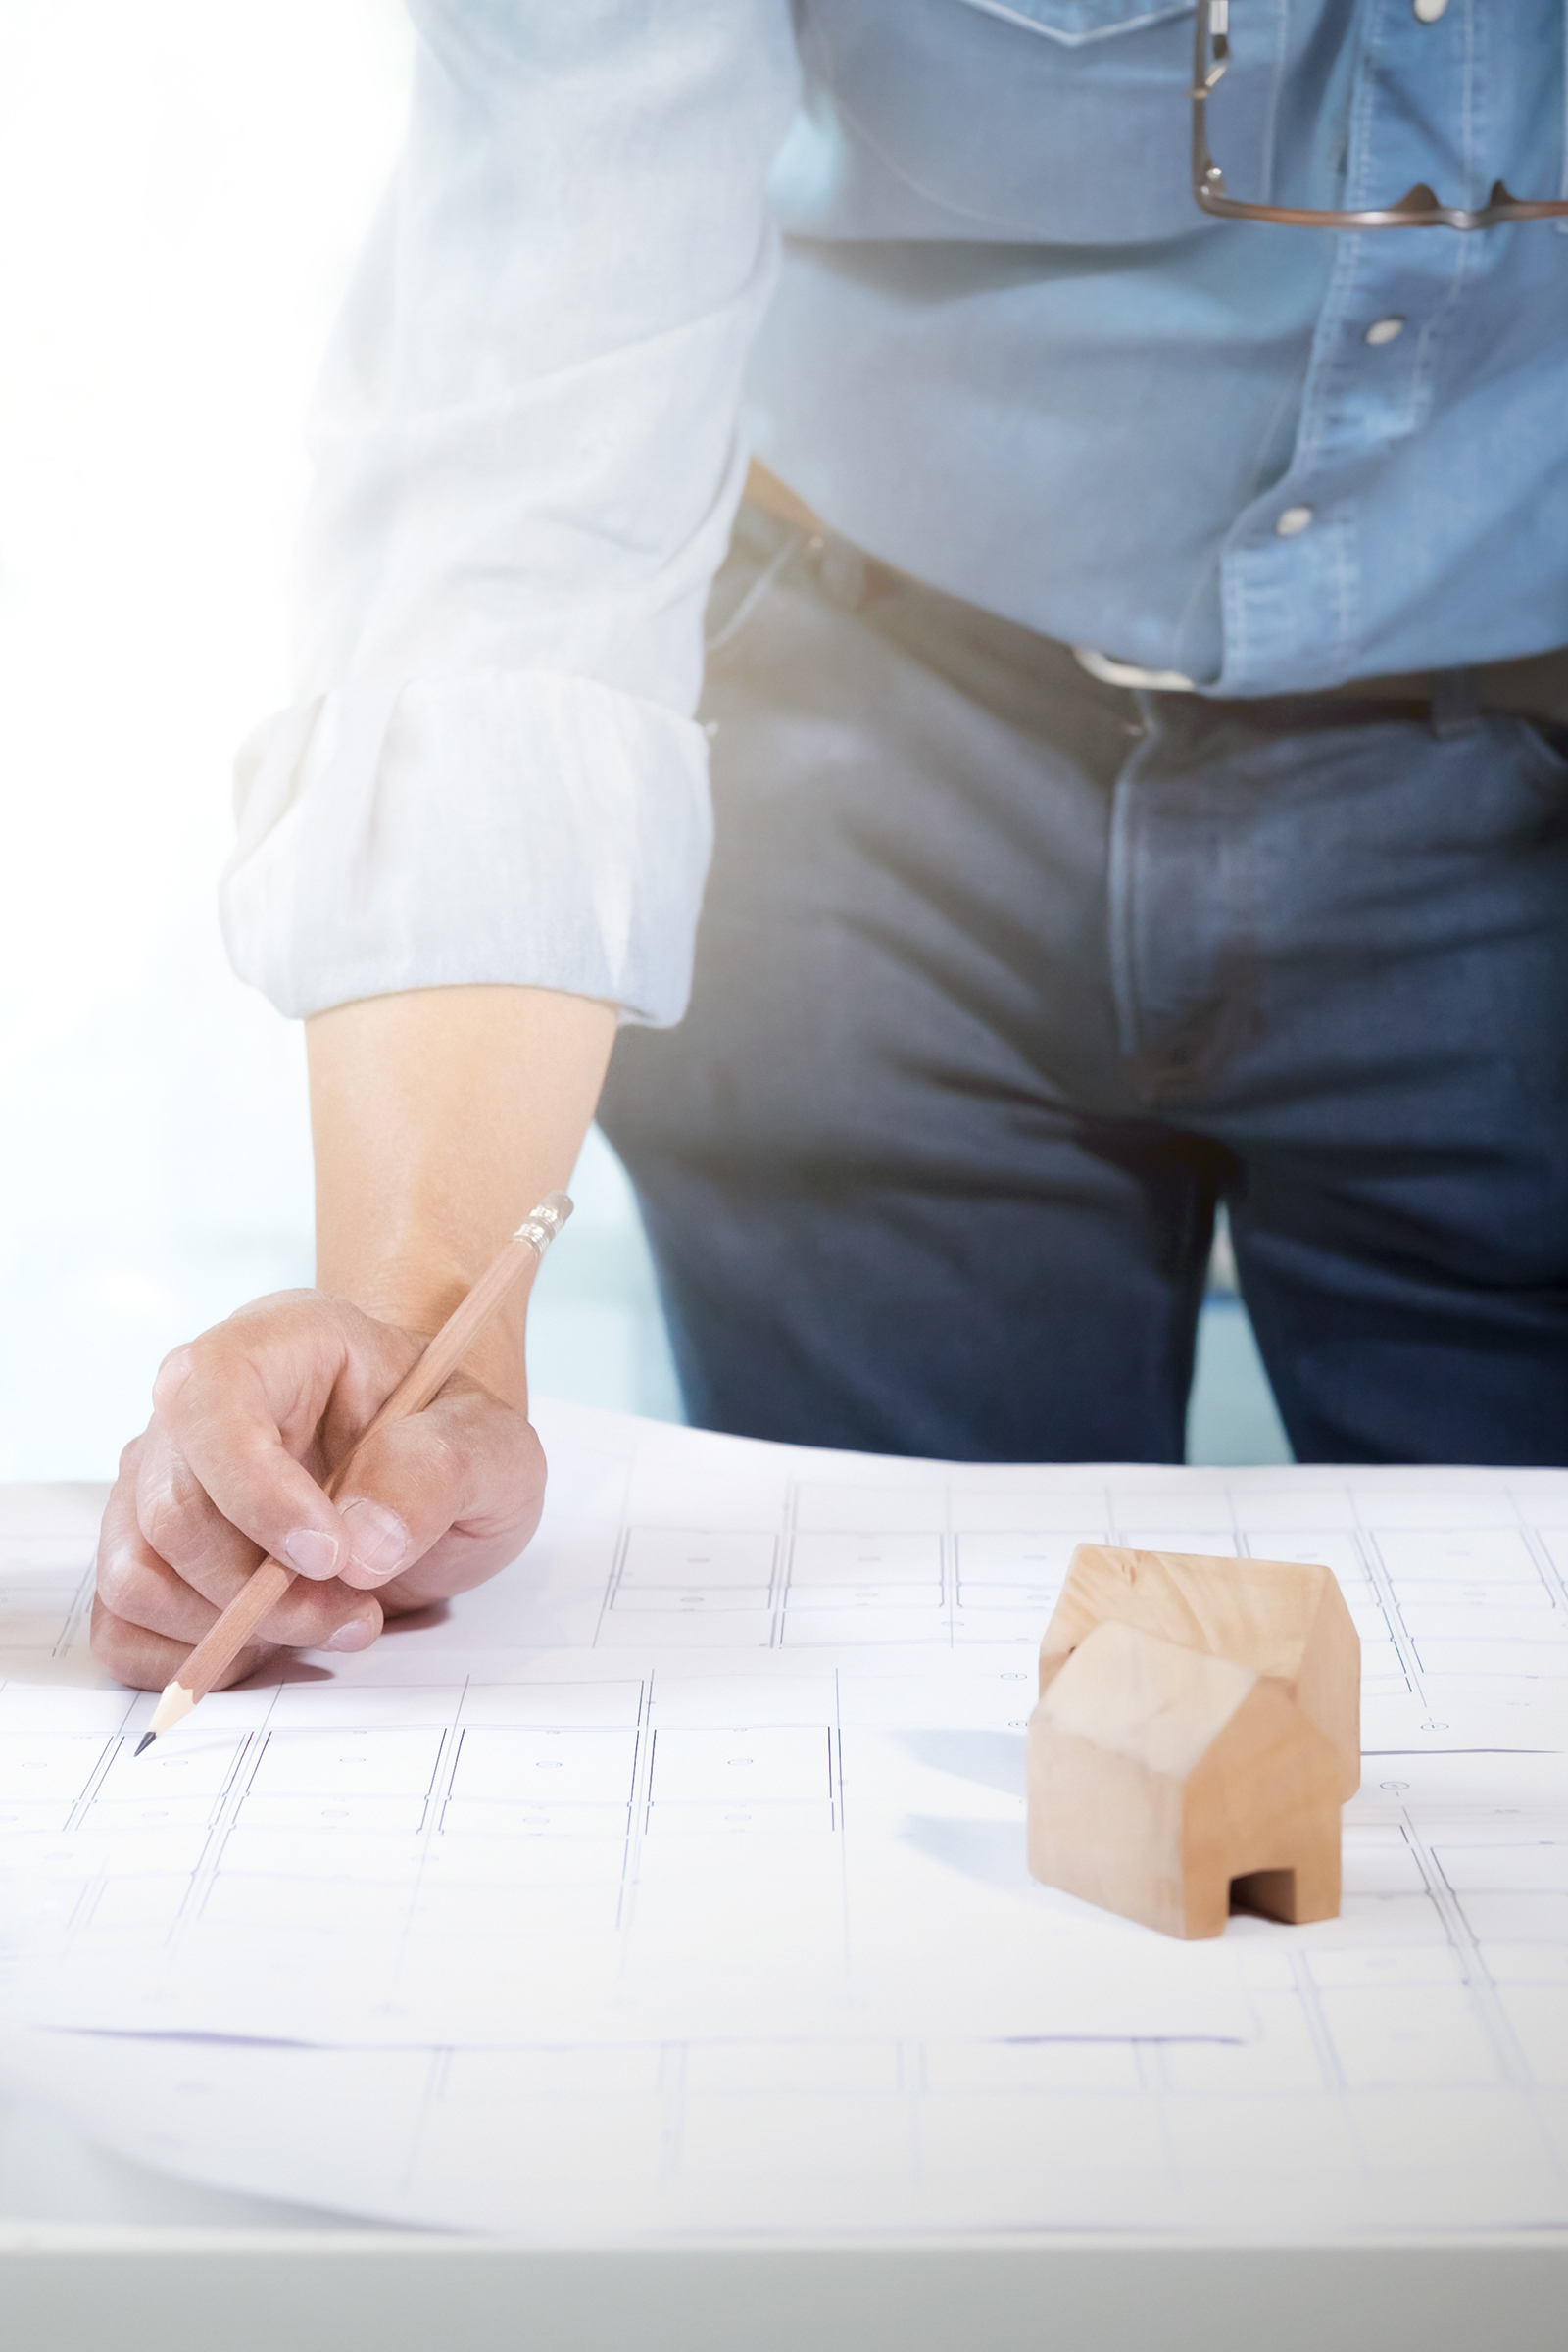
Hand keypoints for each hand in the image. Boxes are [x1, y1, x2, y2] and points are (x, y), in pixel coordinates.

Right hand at [92, 1289, 544, 1692]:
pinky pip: (122, 1624)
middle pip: (172, 1508)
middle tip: (358, 1614)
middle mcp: (199, 1407)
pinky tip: (268, 1643)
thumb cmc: (453, 1446)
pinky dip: (188, 1657)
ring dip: (230, 1630)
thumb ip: (438, 1473)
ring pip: (137, 1573)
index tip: (330, 1556)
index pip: (210, 1392)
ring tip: (332, 1622)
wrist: (437, 1480)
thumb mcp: (492, 1449)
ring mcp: (161, 1480)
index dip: (255, 1486)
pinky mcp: (151, 1554)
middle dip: (262, 1589)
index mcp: (280, 1343)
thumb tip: (363, 1540)